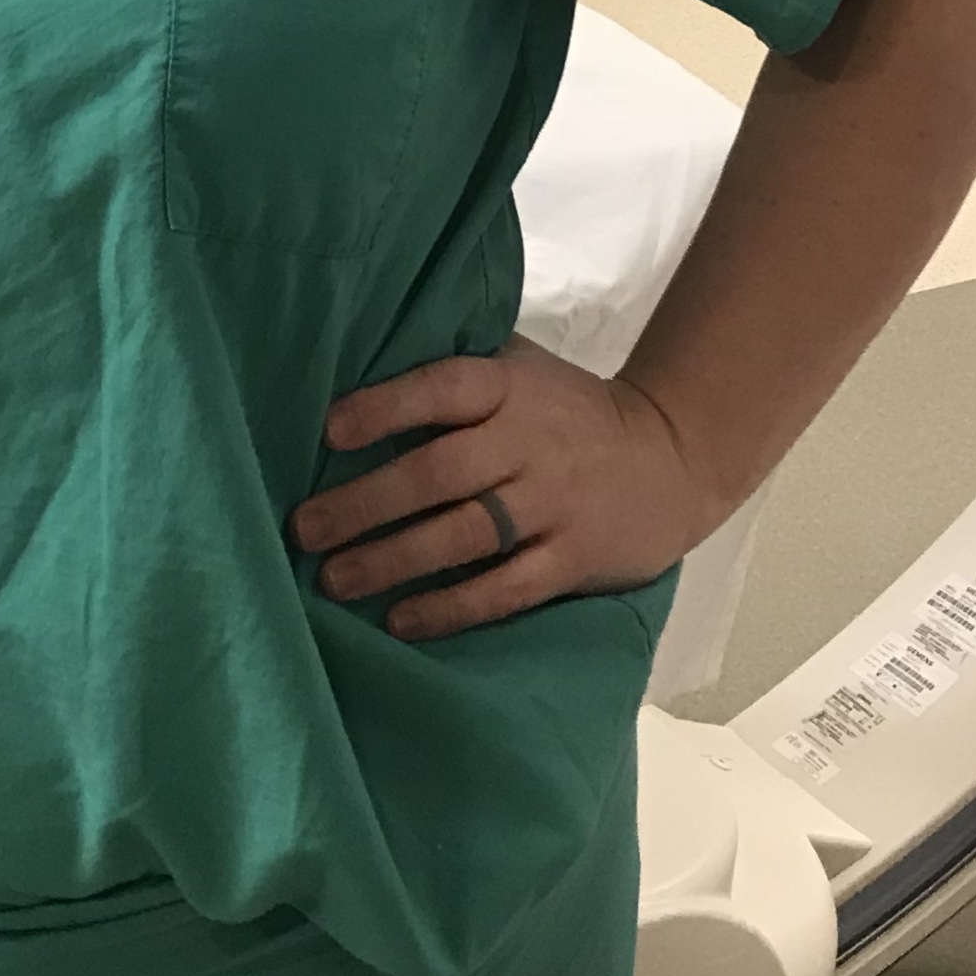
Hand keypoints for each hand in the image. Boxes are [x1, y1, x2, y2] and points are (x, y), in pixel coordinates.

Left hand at [288, 336, 723, 639]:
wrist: (670, 457)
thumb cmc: (567, 409)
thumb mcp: (520, 367)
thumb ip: (459, 365)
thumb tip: (363, 355)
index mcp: (508, 386)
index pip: (441, 389)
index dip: (386, 407)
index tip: (329, 430)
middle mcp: (527, 444)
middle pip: (439, 473)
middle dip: (366, 503)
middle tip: (304, 528)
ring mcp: (551, 506)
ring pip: (464, 536)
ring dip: (394, 560)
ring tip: (333, 580)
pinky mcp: (571, 561)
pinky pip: (504, 590)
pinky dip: (451, 607)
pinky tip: (401, 621)